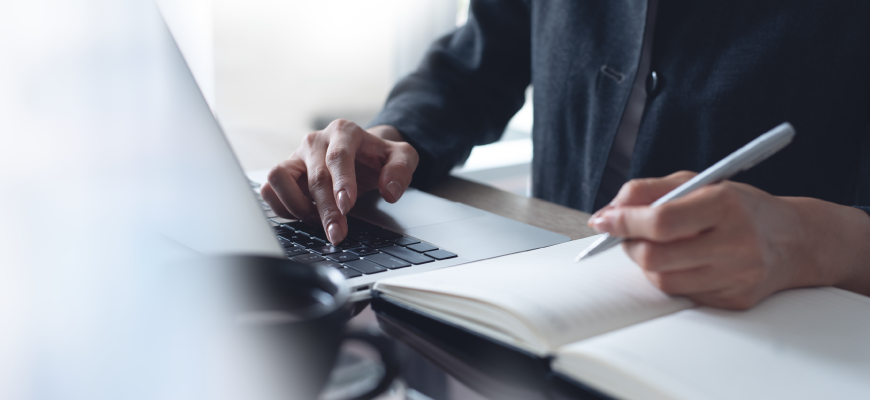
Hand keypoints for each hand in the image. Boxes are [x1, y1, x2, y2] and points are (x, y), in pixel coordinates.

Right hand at [260, 120, 417, 243]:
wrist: (362, 153)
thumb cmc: (378, 157)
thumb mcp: (402, 157)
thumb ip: (401, 169)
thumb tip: (389, 191)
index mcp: (344, 132)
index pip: (338, 156)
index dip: (341, 183)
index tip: (347, 207)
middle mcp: (315, 141)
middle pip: (314, 176)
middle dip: (326, 210)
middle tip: (337, 233)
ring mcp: (296, 156)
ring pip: (278, 178)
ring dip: (297, 206)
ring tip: (319, 222)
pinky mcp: (284, 172)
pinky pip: (269, 189)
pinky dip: (281, 206)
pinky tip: (303, 217)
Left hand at [588, 171, 869, 308]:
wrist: (796, 240)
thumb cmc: (740, 207)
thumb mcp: (700, 182)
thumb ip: (650, 190)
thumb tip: (608, 211)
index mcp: (725, 205)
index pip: (661, 220)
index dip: (624, 222)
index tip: (603, 221)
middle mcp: (735, 243)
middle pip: (656, 257)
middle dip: (629, 245)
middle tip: (626, 235)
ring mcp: (736, 276)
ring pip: (664, 281)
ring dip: (647, 264)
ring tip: (656, 247)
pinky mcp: (735, 300)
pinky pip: (684, 295)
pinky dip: (671, 278)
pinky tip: (682, 263)